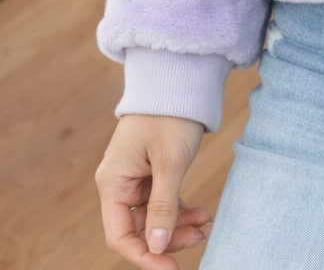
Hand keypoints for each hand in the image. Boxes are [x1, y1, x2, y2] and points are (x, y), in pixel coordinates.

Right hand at [96, 115, 208, 266]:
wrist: (177, 78)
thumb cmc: (170, 115)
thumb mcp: (170, 163)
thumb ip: (162, 207)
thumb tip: (156, 247)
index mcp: (113, 182)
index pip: (120, 235)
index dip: (144, 256)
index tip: (171, 268)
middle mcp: (119, 183)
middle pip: (138, 229)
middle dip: (168, 238)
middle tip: (200, 236)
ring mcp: (135, 177)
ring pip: (153, 217)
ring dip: (178, 225)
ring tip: (206, 223)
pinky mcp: (151, 171)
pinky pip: (162, 202)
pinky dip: (180, 210)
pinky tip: (201, 213)